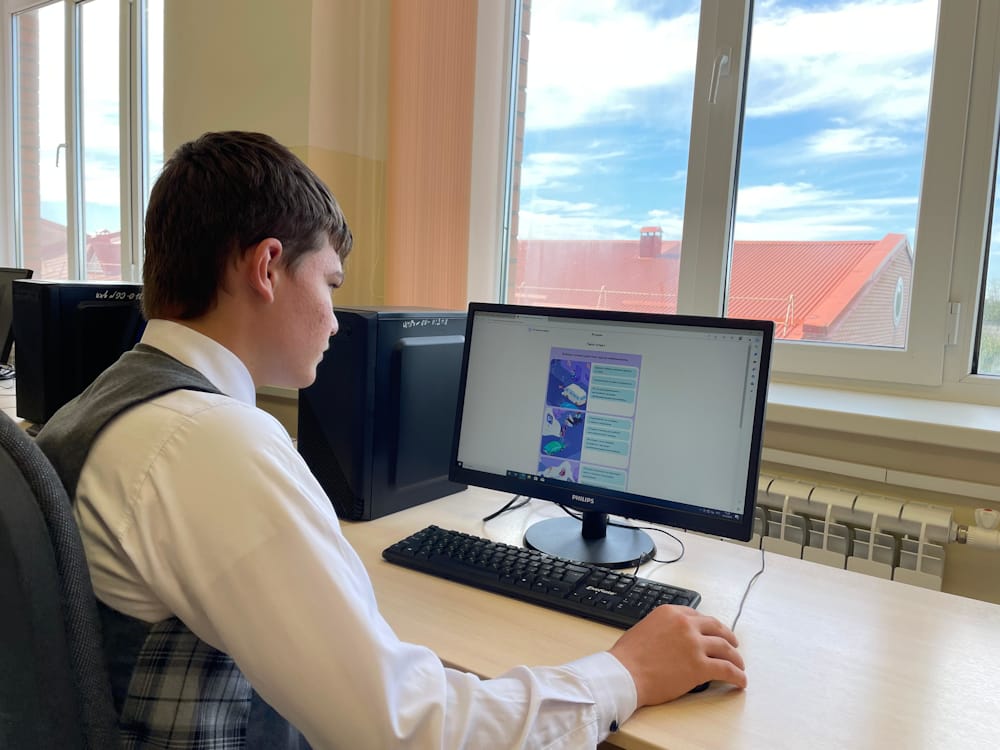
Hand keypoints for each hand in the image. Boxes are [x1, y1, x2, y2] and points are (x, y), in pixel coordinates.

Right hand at [608, 604, 745, 705]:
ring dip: (736, 658)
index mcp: (671, 612)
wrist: (624, 674)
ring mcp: (694, 644)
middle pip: (716, 628)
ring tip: (739, 666)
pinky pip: (726, 669)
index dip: (709, 626)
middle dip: (728, 637)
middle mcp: (685, 624)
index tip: (713, 632)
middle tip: (733, 645)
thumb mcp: (644, 627)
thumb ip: (663, 628)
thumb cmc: (628, 656)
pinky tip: (741, 681)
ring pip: (725, 648)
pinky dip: (737, 676)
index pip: (698, 616)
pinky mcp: (700, 666)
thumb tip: (673, 639)